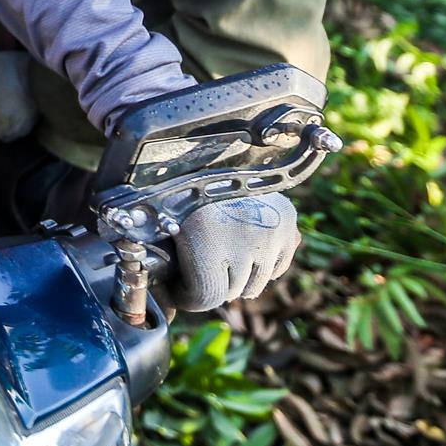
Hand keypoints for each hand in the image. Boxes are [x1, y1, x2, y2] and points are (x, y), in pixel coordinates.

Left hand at [168, 194, 299, 311]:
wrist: (210, 148)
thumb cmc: (176, 185)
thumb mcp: (160, 215)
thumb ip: (159, 255)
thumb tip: (156, 297)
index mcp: (207, 240)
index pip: (205, 298)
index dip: (186, 298)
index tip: (175, 289)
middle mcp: (244, 240)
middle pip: (229, 292)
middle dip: (210, 286)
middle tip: (196, 269)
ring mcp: (271, 234)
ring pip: (255, 285)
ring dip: (236, 279)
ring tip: (218, 259)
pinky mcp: (289, 226)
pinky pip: (276, 267)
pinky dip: (260, 266)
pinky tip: (242, 250)